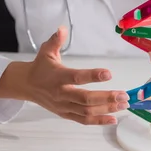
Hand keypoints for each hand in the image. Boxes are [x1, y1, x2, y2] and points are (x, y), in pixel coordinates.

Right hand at [0, 26, 129, 124]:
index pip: (77, 77)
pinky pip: (83, 120)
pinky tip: (113, 119)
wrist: (26, 85)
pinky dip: (99, 121)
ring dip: (107, 109)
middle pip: (85, 99)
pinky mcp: (65, 114)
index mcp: (58, 77)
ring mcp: (63, 106)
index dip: (93, 76)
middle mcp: (61, 94)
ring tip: (124, 104)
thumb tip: (62, 29)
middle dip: (106, 98)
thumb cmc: (40, 67)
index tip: (109, 74)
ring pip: (87, 111)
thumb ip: (56, 40)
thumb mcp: (46, 51)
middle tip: (123, 95)